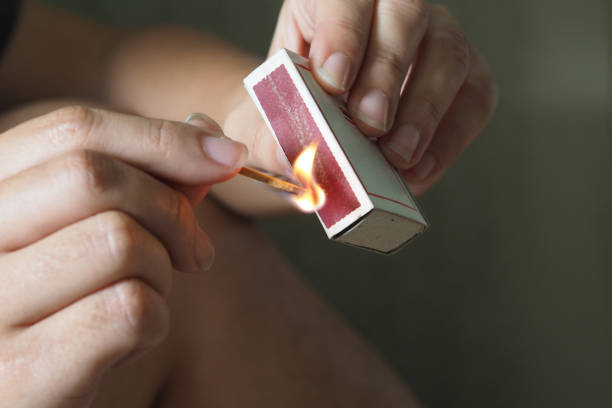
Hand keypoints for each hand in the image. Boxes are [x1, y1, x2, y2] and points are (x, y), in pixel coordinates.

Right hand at [0, 107, 245, 405]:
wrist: (25, 390)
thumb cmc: (65, 302)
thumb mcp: (92, 230)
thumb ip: (146, 180)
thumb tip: (208, 132)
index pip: (71, 130)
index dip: (163, 138)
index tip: (227, 157)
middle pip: (93, 177)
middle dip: (172, 209)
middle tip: (196, 251)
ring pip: (119, 242)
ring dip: (161, 273)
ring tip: (145, 297)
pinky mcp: (19, 374)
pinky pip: (128, 311)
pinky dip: (155, 322)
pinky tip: (127, 343)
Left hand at [226, 1, 496, 195]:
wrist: (315, 136)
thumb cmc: (292, 117)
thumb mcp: (269, 122)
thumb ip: (274, 136)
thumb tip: (300, 163)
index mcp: (330, 1)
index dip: (343, 32)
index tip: (332, 81)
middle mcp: (390, 9)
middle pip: (406, 12)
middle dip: (386, 70)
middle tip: (368, 124)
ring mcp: (436, 38)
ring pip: (449, 53)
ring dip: (423, 109)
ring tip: (395, 156)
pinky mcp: (466, 78)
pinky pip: (475, 100)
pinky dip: (448, 139)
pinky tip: (416, 170)